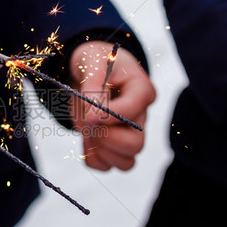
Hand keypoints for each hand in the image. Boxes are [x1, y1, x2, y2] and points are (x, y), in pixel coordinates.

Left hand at [69, 41, 155, 170]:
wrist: (87, 70)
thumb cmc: (94, 60)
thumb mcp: (91, 60)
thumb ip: (93, 85)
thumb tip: (94, 113)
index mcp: (141, 90)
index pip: (133, 110)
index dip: (108, 115)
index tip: (88, 111)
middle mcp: (140, 116)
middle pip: (135, 145)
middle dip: (106, 138)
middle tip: (88, 123)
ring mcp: (129, 133)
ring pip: (126, 163)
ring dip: (100, 152)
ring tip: (87, 132)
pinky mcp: (113, 145)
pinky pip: (106, 166)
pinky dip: (92, 158)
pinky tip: (85, 139)